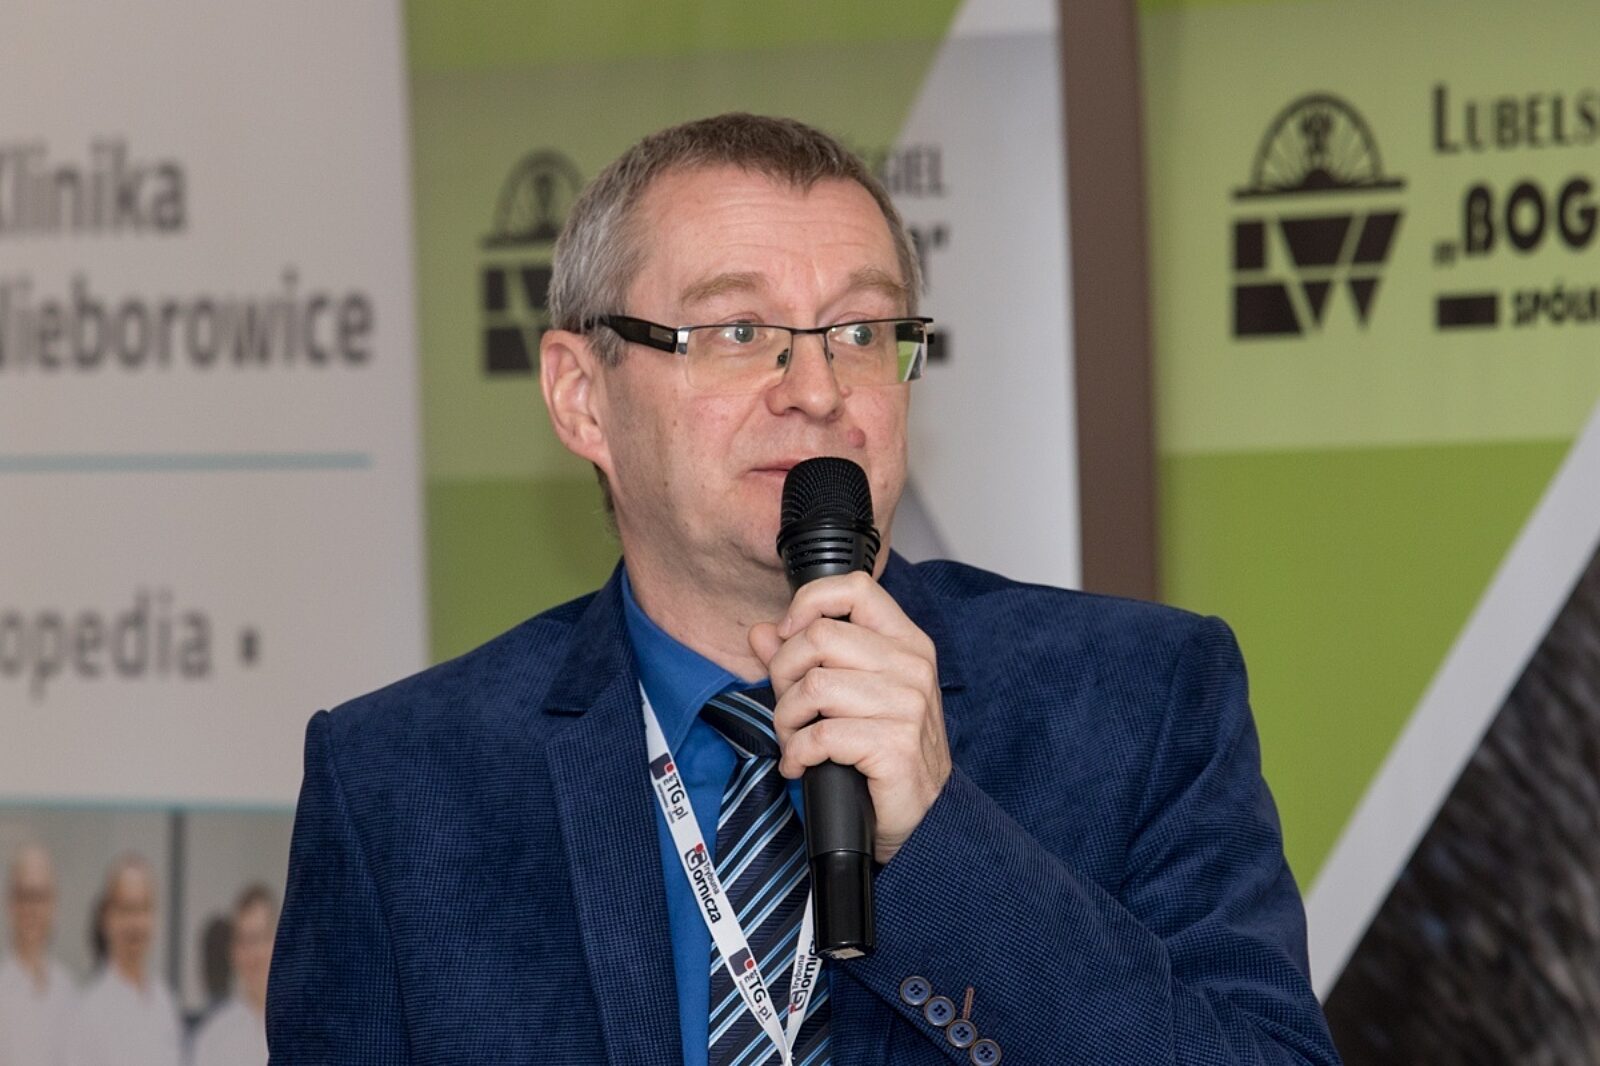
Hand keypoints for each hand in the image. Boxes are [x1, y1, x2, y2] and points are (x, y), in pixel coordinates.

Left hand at [748, 571, 951, 864]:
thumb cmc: (886, 752)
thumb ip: (805, 660)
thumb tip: (761, 633)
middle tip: (787, 707)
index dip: (809, 603)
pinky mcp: (894, 745)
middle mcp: (912, 667)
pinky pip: (821, 734)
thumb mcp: (850, 696)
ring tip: (793, 740)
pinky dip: (796, 753)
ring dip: (787, 720)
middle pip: (819, 637)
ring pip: (814, 686)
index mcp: (906, 643)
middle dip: (783, 673)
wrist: (925, 818)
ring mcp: (908, 705)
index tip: (788, 634)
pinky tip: (800, 765)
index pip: (855, 588)